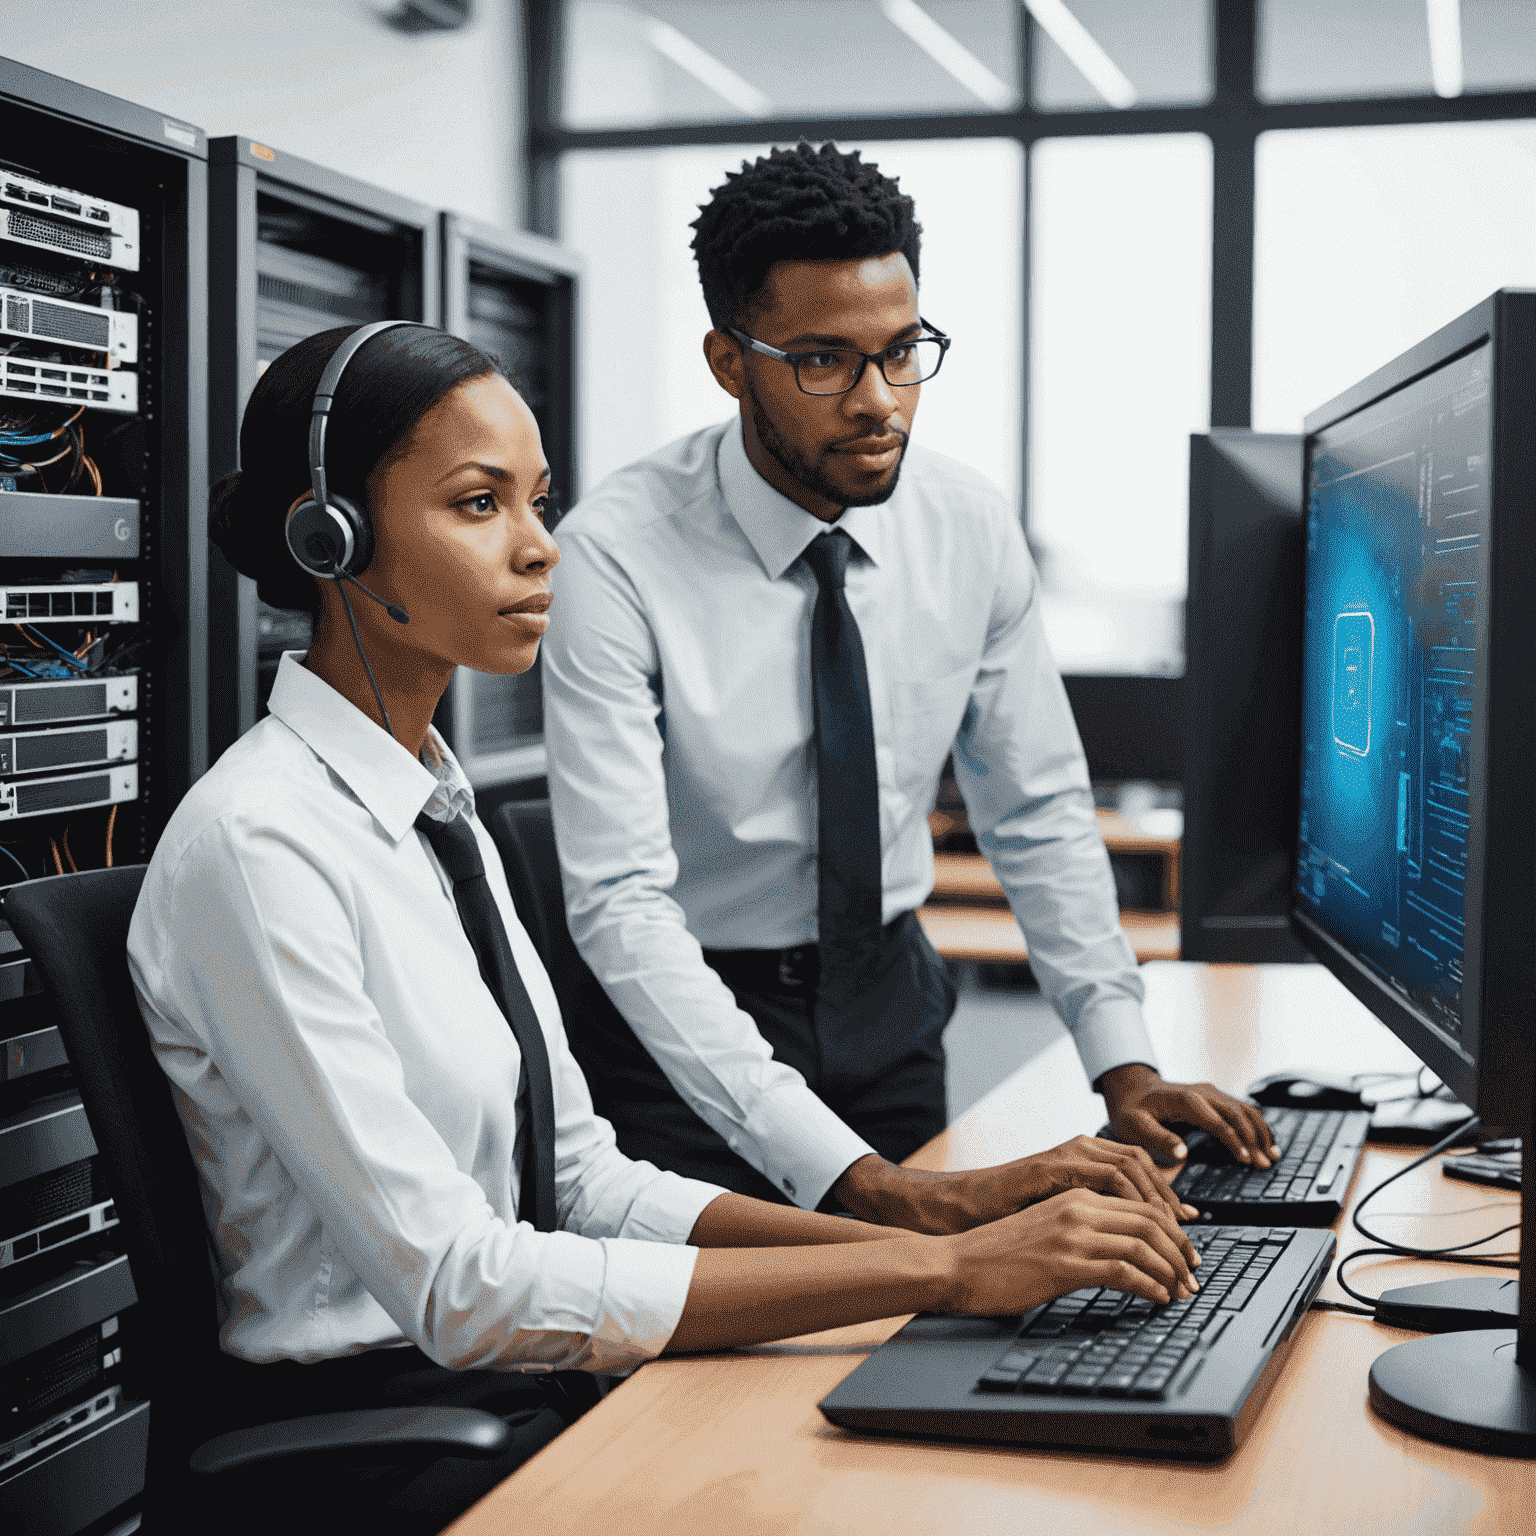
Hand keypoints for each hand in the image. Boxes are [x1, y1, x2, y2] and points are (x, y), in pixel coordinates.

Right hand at [941, 1189, 1201, 1316]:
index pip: (1142, 1202)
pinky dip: (1150, 1286)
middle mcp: (1078, 1208)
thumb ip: (1080, 1228)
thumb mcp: (1046, 1227)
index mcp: (1075, 1195)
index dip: (1173, 1228)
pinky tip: (1158, 1298)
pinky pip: (1124, 1270)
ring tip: (1182, 1291)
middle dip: (1180, 1250)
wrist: (956, 1263)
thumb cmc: (996, 1253)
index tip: (1186, 1252)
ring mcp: (1072, 1234)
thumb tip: (1118, 1250)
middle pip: (1151, 1220)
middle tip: (1193, 1275)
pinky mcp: (1065, 1263)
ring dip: (1171, 1271)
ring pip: (1143, 1244)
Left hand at [1100, 1063, 1277, 1167]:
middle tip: (1265, 1164)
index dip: (1234, 1141)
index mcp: (1185, 1099)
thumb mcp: (1133, 1126)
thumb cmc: (1131, 1110)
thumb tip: (1183, 1155)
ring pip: (1244, 1109)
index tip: (1246, 1161)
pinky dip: (1256, 1124)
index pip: (1218, 1121)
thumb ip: (1157, 1138)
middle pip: (1237, 1113)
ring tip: (1273, 1155)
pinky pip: (1241, 1108)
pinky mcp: (1214, 1097)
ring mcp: (1210, 1093)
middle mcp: (1202, 1092)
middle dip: (1254, 1139)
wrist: (1132, 1088)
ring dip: (1260, 1131)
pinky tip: (1266, 1140)